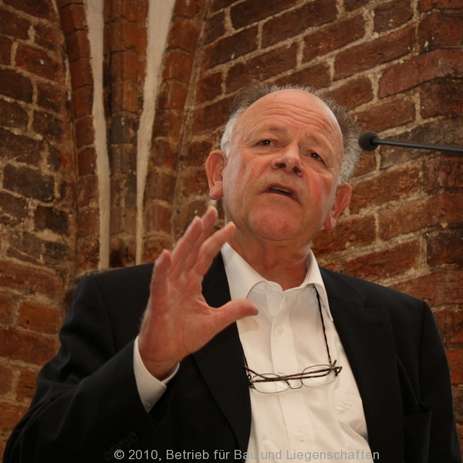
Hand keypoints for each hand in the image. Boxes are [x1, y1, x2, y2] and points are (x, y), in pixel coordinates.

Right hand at [138, 207, 257, 378]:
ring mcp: (168, 288)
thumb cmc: (183, 335)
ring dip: (186, 241)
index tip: (231, 226)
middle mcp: (179, 280)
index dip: (217, 240)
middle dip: (201, 230)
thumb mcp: (214, 322)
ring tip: (195, 224)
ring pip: (177, 259)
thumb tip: (254, 306)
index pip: (206, 256)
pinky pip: (159, 283)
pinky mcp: (158, 301)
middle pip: (192, 250)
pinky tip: (166, 255)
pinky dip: (162, 269)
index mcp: (191, 282)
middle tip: (211, 210)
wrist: (164, 353)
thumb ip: (232, 311)